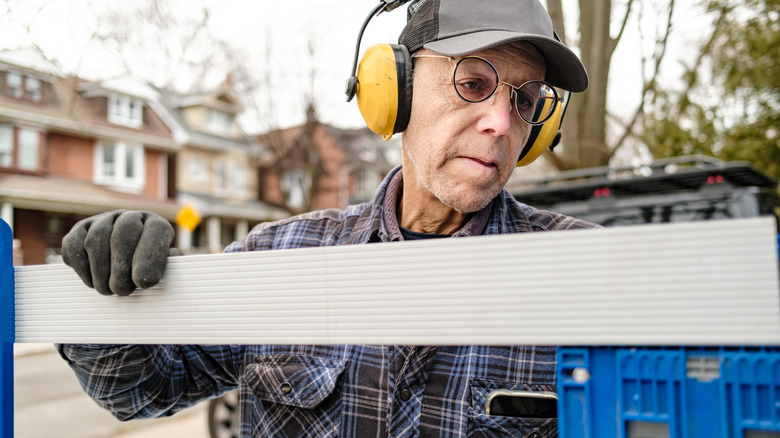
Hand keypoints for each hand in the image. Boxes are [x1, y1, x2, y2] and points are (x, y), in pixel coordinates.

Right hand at [61, 210, 180, 295]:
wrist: (121, 269)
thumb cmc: (147, 272)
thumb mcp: (164, 269)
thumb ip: (170, 265)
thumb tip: (173, 258)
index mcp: (156, 224)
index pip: (156, 230)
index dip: (150, 256)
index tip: (144, 282)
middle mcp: (130, 217)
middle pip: (123, 234)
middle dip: (121, 267)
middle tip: (122, 290)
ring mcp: (103, 221)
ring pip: (96, 241)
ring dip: (100, 271)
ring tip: (108, 290)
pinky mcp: (79, 230)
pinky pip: (74, 246)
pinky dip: (82, 267)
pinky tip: (92, 281)